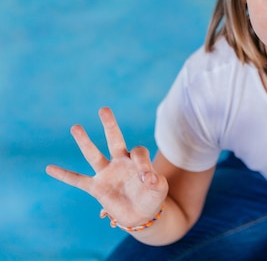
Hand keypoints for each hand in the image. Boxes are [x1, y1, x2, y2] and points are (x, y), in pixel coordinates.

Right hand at [46, 107, 167, 227]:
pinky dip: (64, 175)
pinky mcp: (96, 188)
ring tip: (75, 127)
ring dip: (84, 142)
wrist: (141, 214)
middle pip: (114, 139)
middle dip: (110, 125)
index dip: (143, 162)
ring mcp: (106, 174)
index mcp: (137, 160)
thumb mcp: (159, 188)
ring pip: (93, 155)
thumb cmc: (152, 197)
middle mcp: (120, 162)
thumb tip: (147, 178)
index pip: (138, 151)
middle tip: (104, 109)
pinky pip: (77, 180)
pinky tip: (49, 168)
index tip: (147, 179)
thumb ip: (155, 181)